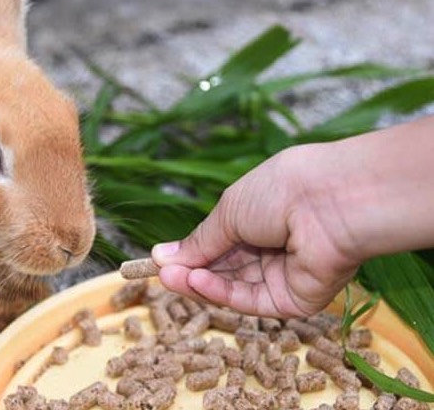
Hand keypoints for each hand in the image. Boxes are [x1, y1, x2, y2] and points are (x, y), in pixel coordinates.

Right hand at [152, 144, 363, 317]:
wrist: (332, 202)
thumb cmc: (281, 191)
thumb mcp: (229, 211)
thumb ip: (199, 241)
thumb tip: (161, 256)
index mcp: (259, 218)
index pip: (218, 243)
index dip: (189, 253)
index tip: (159, 261)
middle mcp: (272, 248)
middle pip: (222, 268)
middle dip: (190, 271)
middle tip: (160, 274)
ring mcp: (283, 275)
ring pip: (233, 287)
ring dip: (200, 283)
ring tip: (170, 278)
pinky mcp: (293, 299)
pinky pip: (251, 299)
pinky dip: (221, 293)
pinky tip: (197, 281)